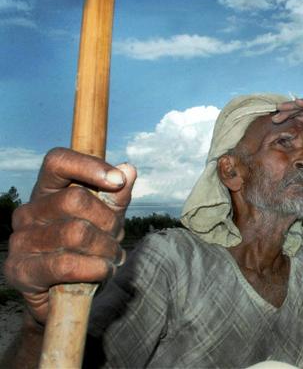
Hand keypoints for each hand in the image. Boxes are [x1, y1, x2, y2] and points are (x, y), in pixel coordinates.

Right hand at [3, 148, 135, 323]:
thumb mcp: (107, 220)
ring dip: (107, 248)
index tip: (118, 181)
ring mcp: (21, 240)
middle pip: (76, 199)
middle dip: (109, 220)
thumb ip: (117, 196)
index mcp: (46, 191)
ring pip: (77, 233)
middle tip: (117, 238)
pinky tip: (103, 271)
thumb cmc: (87, 249)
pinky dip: (97, 269)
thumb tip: (128, 169)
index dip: (89, 165)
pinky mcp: (20, 270)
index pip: (58, 161)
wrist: (63, 295)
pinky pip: (68, 264)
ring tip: (112, 257)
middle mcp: (28, 211)